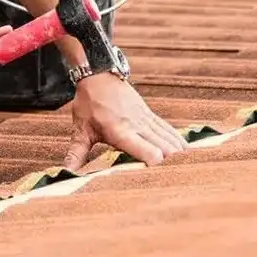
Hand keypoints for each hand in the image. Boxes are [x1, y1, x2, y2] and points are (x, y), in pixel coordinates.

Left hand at [63, 72, 187, 170]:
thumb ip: (76, 153)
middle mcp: (138, 126)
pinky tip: (189, 153)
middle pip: (165, 148)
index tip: (158, 180)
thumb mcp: (80, 129)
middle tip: (180, 182)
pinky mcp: (150, 115)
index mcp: (121, 132)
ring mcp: (147, 119)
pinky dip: (179, 142)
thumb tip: (66, 173)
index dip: (156, 166)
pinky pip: (169, 130)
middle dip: (173, 165)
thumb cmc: (89, 103)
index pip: (148, 151)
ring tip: (190, 172)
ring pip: (171, 139)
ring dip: (180, 155)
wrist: (99, 74)